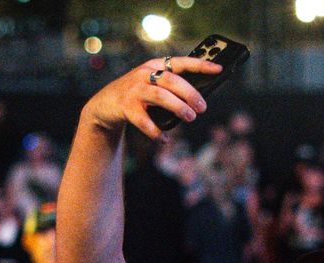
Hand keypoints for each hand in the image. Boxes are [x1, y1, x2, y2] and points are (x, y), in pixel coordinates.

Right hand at [81, 57, 220, 139]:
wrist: (105, 104)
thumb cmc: (137, 95)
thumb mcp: (153, 85)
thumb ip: (172, 88)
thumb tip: (199, 101)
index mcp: (155, 66)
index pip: (181, 62)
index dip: (200, 65)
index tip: (218, 69)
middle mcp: (144, 74)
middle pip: (172, 80)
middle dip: (190, 93)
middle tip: (202, 108)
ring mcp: (134, 90)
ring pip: (160, 96)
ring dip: (178, 107)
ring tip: (190, 118)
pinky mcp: (125, 107)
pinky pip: (144, 120)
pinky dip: (156, 131)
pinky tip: (164, 139)